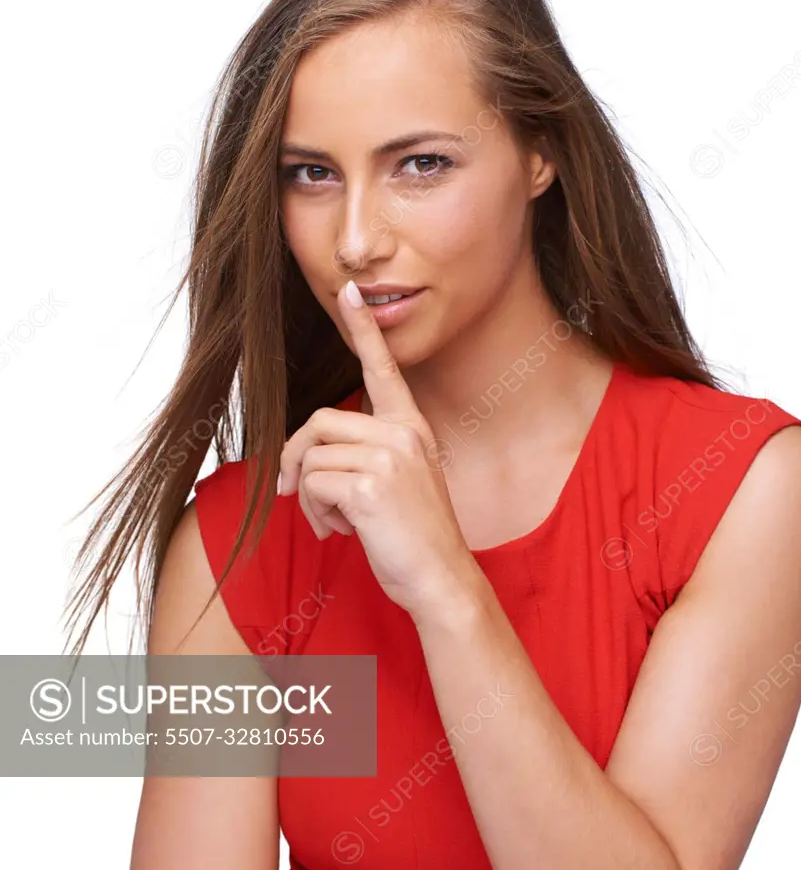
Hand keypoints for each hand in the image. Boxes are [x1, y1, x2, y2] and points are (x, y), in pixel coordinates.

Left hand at [276, 280, 479, 619]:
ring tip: (334, 520)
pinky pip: (312, 484)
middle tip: (292, 491)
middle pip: (317, 421)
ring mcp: (388, 458)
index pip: (383, 369)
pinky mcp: (369, 486)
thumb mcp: (396, 482)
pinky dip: (315, 513)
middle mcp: (402, 434)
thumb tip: (301, 457)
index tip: (350, 292)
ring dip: (307, 496)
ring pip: (309, 458)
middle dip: (293, 458)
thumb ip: (362, 455)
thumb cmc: (413, 535)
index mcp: (410, 428)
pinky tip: (341, 531)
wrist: (441, 577)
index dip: (364, 330)